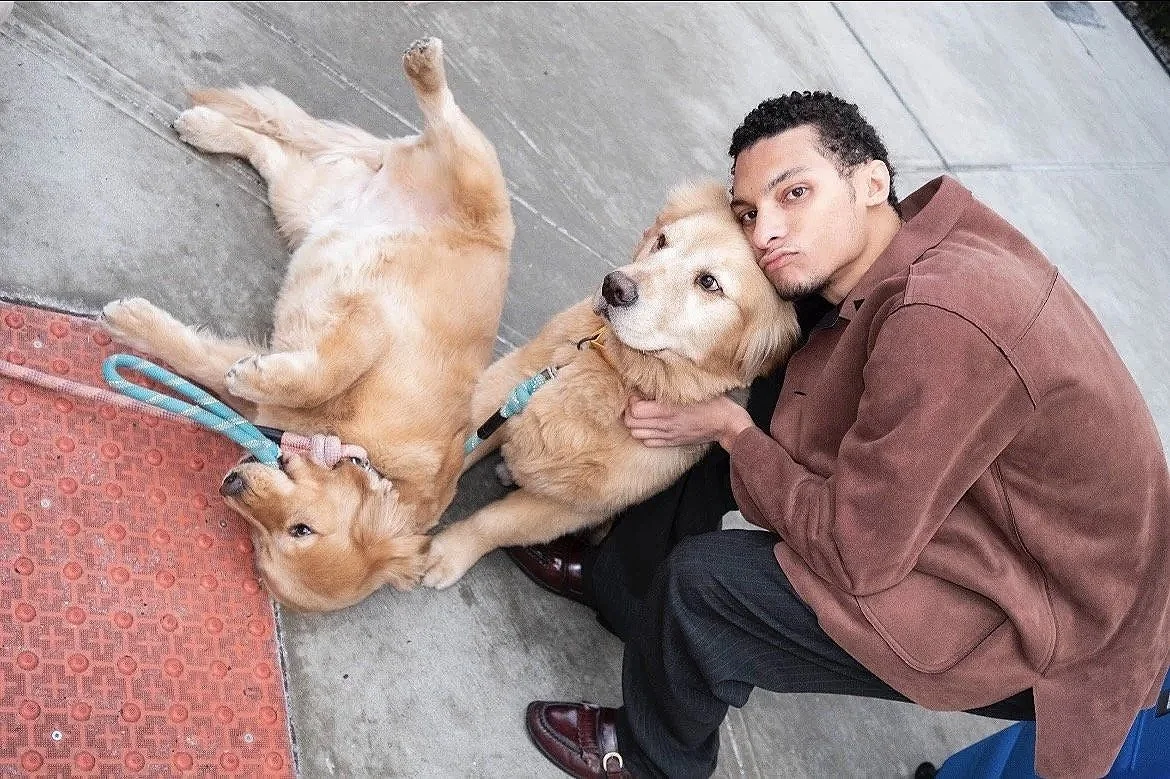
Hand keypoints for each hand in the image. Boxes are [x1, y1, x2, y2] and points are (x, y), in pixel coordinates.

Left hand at [623, 394, 754, 449]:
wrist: (726, 424)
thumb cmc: (713, 403)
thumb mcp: (692, 388)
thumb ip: (673, 384)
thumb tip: (657, 376)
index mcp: (667, 409)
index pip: (634, 410)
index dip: (632, 401)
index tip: (638, 394)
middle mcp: (664, 424)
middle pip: (631, 423)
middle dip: (630, 412)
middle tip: (637, 403)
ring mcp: (667, 435)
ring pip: (637, 434)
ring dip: (636, 424)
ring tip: (643, 415)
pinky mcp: (672, 442)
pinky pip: (648, 443)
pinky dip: (645, 435)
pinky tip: (653, 426)